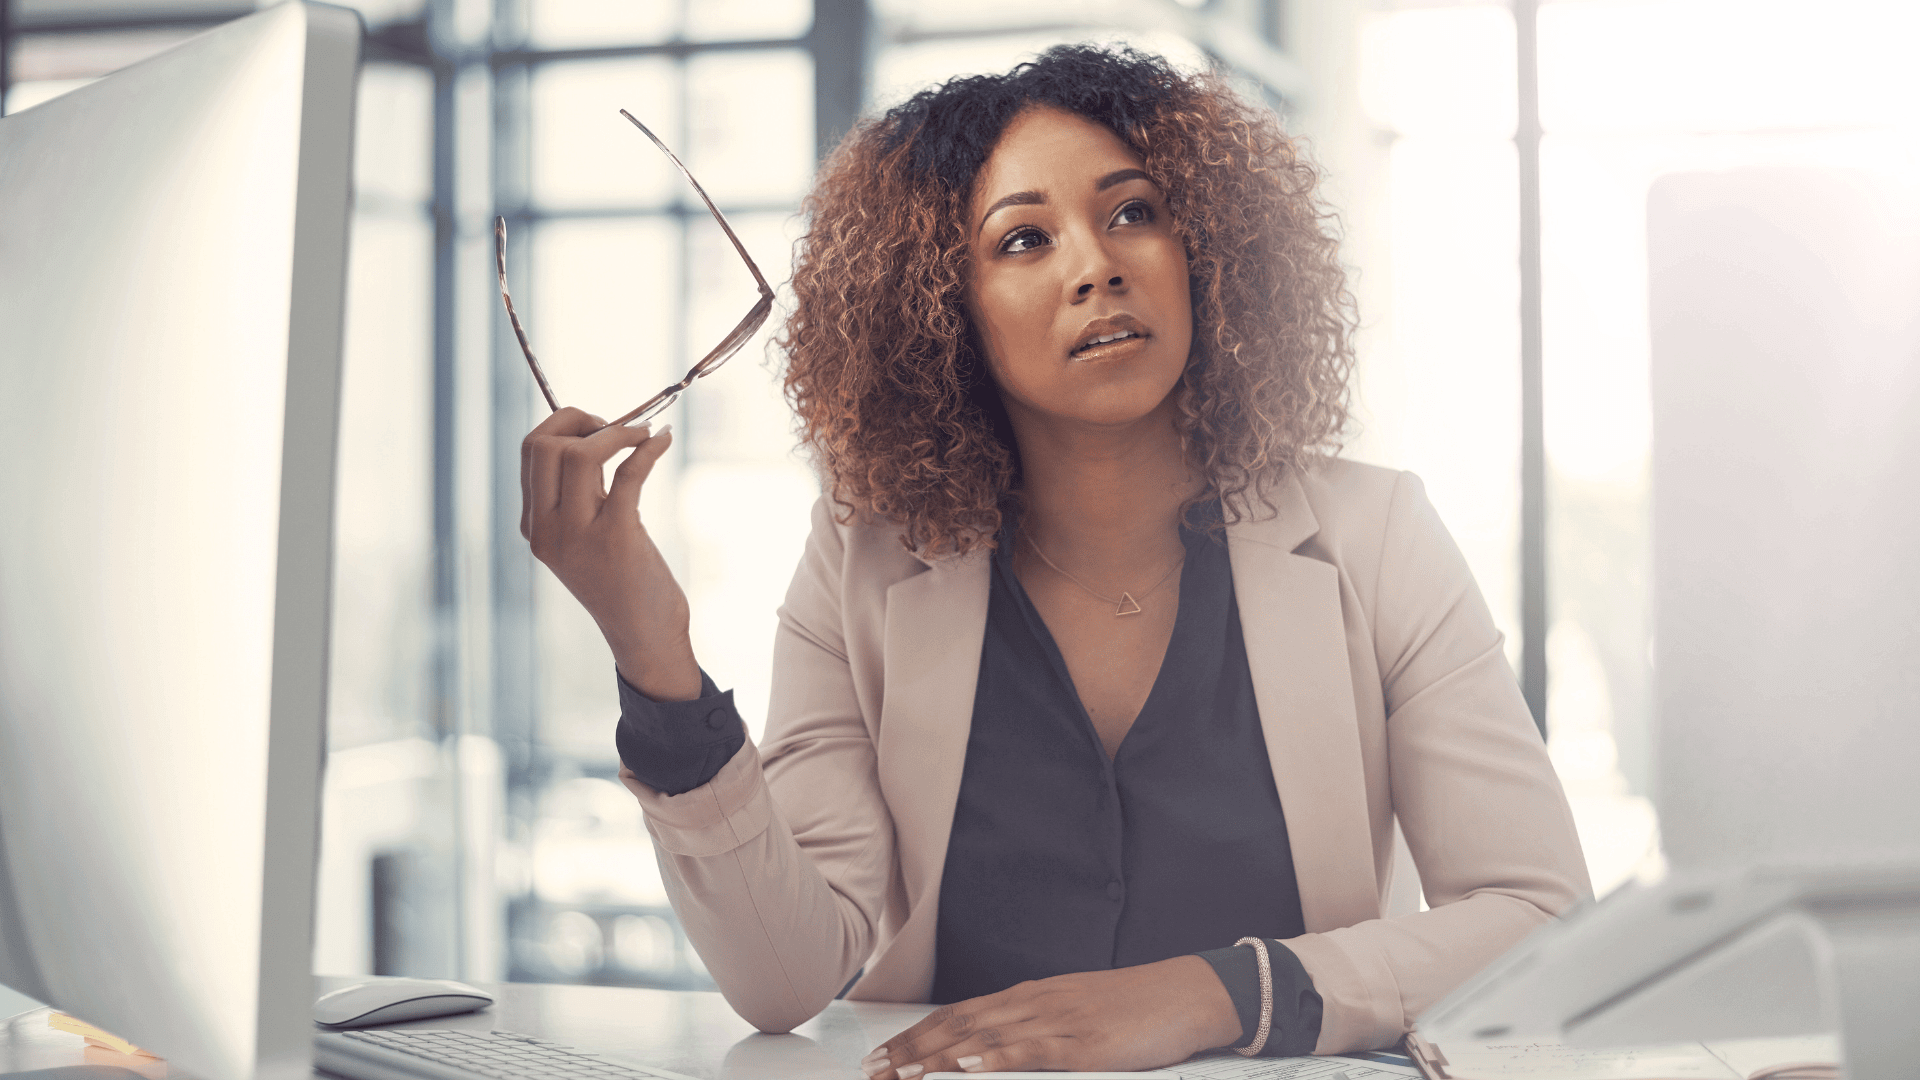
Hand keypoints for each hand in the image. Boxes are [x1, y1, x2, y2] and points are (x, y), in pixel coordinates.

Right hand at [520, 407, 698, 699]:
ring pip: (580, 454)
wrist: (643, 634)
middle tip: (615, 427)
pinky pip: (629, 473)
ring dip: (619, 432)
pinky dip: (649, 448)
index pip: (529, 452)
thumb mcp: (584, 537)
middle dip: (579, 420)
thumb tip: (595, 440)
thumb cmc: (622, 582)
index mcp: (535, 525)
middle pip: (543, 446)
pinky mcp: (616, 537)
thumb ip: (578, 497)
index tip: (595, 427)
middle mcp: (547, 529)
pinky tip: (665, 440)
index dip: (563, 425)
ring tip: (645, 433)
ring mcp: (578, 534)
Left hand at [862, 956, 1240, 1077]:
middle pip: (959, 1024)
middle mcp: (1035, 1003)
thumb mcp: (1073, 1013)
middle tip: (874, 1071)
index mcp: (1030, 996)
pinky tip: (970, 1065)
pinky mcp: (1085, 1043)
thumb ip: (1032, 1029)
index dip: (915, 1035)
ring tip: (903, 1073)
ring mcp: (1059, 1021)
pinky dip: (996, 1057)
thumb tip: (989, 1049)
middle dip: (911, 1049)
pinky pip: (1032, 1049)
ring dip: (938, 1056)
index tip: (881, 1056)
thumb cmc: (1133, 1009)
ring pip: (985, 1036)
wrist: (1186, 993)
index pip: (958, 1014)